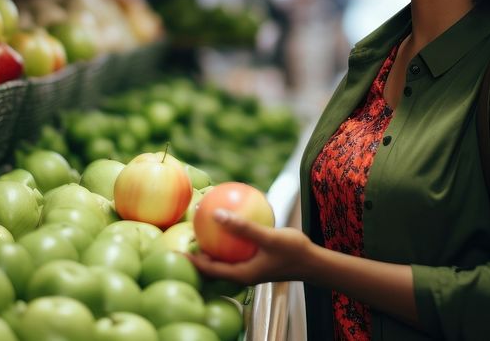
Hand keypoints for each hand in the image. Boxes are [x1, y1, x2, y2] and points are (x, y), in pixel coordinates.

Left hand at [187, 209, 314, 285]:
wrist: (314, 262)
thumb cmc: (293, 252)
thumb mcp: (267, 237)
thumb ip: (242, 227)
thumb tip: (217, 214)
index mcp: (241, 274)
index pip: (209, 269)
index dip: (191, 261)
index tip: (175, 249)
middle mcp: (243, 273)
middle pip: (213, 264)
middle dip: (199, 251)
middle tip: (187, 233)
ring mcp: (250, 266)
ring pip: (225, 256)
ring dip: (214, 243)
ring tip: (203, 225)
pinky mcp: (257, 259)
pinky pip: (238, 248)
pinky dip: (231, 236)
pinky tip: (231, 217)